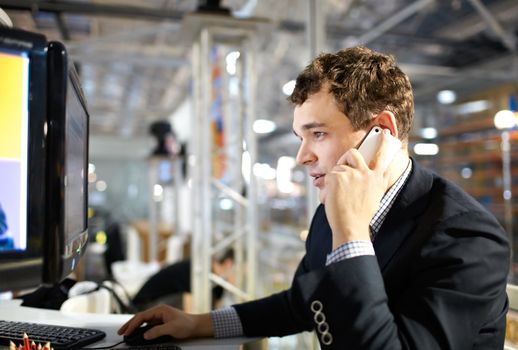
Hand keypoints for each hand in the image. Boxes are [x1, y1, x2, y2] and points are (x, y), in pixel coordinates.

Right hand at [117, 304, 213, 339]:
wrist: (196, 326)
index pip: (142, 316)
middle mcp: (158, 312)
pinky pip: (148, 326)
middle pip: (140, 318)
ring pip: (143, 322)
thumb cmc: (186, 324)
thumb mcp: (172, 328)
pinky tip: (136, 334)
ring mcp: (159, 317)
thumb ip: (157, 331)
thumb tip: (145, 335)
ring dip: (134, 327)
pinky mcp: (161, 323)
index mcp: (160, 309)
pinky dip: (140, 330)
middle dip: (129, 324)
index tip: (127, 332)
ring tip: (125, 333)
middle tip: (121, 332)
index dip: (133, 324)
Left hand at [325, 129, 394, 248]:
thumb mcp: (372, 199)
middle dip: (346, 157)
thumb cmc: (359, 218)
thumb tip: (357, 177)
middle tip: (343, 167)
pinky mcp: (338, 175)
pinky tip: (333, 198)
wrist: (351, 227)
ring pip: (337, 168)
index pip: (382, 158)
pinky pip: (328, 176)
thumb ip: (368, 185)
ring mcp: (353, 173)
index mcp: (377, 180)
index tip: (385, 134)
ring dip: (334, 181)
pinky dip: (327, 187)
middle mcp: (367, 174)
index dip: (384, 144)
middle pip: (354, 154)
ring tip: (338, 197)